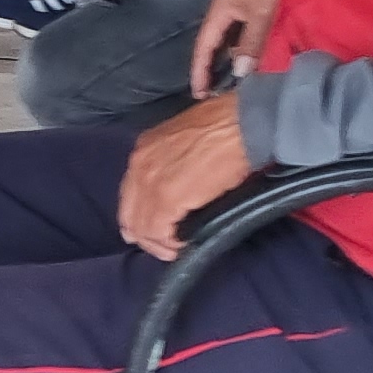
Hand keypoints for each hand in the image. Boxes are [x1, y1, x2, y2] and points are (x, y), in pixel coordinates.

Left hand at [118, 96, 255, 259]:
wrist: (242, 123)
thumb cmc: (226, 127)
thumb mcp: (186, 139)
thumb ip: (173, 162)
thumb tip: (180, 187)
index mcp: (144, 149)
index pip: (131, 193)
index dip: (141, 216)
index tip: (154, 230)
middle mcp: (139, 164)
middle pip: (130, 213)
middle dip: (145, 235)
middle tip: (165, 247)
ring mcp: (150, 181)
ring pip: (141, 226)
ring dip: (158, 243)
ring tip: (176, 249)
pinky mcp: (166, 197)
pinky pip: (157, 230)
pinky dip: (169, 242)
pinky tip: (183, 244)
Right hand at [188, 0, 314, 96]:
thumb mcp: (261, 14)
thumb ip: (251, 44)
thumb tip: (239, 72)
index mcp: (219, 9)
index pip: (203, 46)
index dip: (200, 70)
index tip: (198, 93)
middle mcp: (223, 6)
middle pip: (212, 42)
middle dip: (211, 66)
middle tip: (213, 90)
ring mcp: (236, 2)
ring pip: (227, 36)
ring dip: (229, 55)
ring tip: (233, 77)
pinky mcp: (249, 0)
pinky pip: (239, 29)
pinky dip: (241, 44)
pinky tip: (251, 53)